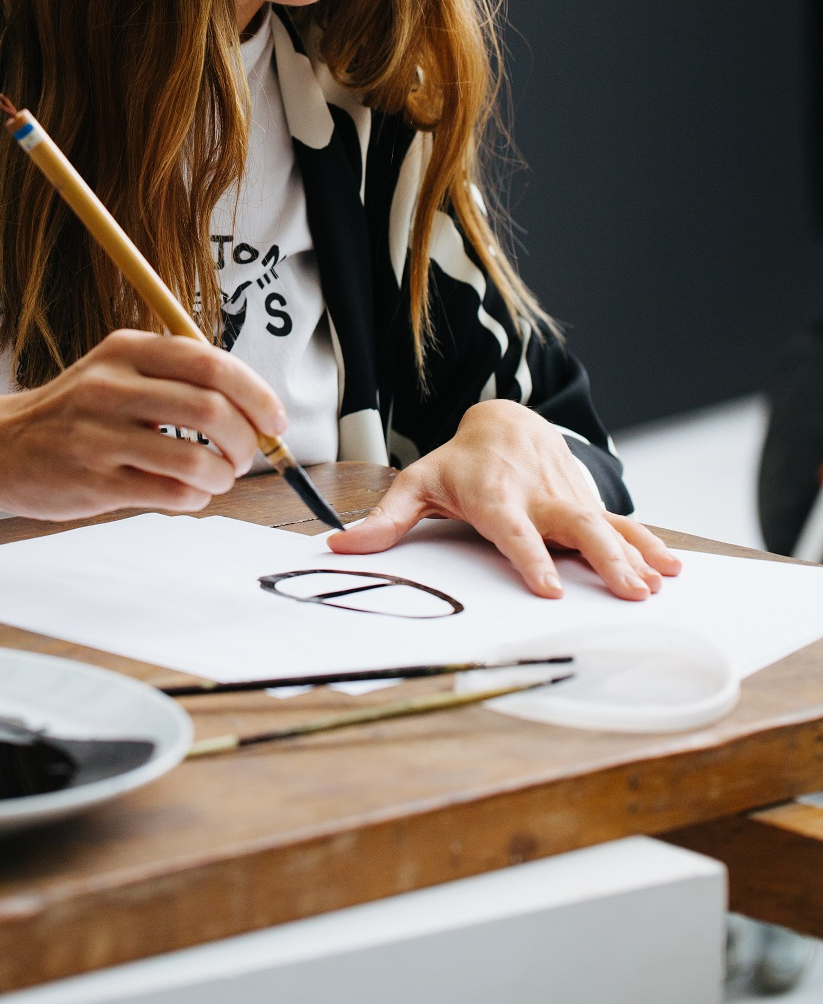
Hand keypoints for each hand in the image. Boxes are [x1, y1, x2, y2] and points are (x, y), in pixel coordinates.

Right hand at [0, 330, 286, 543]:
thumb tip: (254, 409)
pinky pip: (170, 495)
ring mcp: (100, 436)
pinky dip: (195, 499)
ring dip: (223, 475)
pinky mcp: (94, 482)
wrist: (0, 446)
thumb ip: (177, 380)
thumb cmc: (74, 413)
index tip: (274, 420)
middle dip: (246, 439)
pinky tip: (187, 494)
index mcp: (125, 350)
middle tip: (247, 454)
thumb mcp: (117, 371)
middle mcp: (111, 386)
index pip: (210, 363)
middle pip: (211, 410)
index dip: (256, 393)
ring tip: (217, 477)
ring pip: (195, 459)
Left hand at [327, 398, 680, 599]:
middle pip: (575, 526)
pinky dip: (649, 544)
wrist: (506, 421)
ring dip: (633, 553)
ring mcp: (567, 499)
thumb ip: (385, 520)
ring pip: (606, 524)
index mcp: (495, 497)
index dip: (531, 556)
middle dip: (603, 558)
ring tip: (657, 584)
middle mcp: (538, 497)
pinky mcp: (588, 502)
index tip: (548, 586)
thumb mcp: (418, 483)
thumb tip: (339, 546)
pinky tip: (673, 567)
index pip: (513, 529)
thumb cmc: (460, 462)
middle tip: (627, 591)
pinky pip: (622, 523)